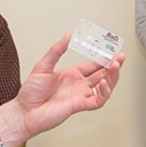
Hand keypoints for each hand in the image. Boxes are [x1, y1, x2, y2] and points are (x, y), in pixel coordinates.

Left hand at [0, 34, 123, 143]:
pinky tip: (104, 82)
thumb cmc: (30, 92)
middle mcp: (78, 85)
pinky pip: (97, 100)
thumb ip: (56, 51)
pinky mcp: (79, 105)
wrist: (25, 111)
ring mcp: (80, 95)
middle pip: (102, 74)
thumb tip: (67, 35)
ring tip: (115, 67)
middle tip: (120, 58)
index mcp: (71, 74)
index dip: (103, 58)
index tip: (111, 50)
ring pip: (104, 87)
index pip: (92, 65)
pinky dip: (103, 92)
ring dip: (112, 77)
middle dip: (112, 66)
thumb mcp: (43, 66)